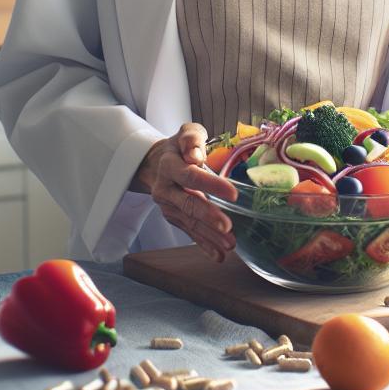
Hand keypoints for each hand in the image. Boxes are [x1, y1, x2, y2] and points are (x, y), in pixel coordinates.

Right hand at [131, 122, 238, 262]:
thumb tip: (196, 155)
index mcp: (169, 165)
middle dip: (208, 217)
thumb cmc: (178, 147)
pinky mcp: (173, 218)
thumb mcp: (186, 133)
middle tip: (227, 227)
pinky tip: (218, 255)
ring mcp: (168, 206)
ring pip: (189, 222)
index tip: (232, 193)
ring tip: (229, 244)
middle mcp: (165, 188)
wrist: (156, 163)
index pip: (190, 176)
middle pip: (188, 203)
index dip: (211, 185)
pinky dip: (204, 245)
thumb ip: (192, 140)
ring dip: (209, 236)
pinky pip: (189, 232)